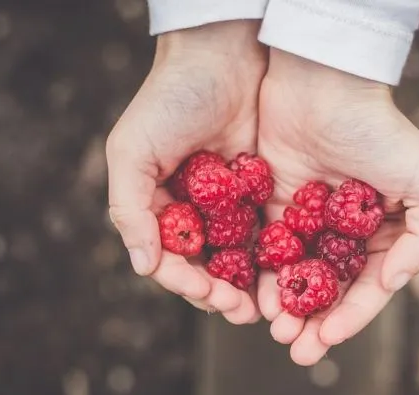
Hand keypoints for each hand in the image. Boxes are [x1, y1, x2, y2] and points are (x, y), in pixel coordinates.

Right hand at [106, 21, 266, 323]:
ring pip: (239, 256)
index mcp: (159, 206)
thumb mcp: (132, 150)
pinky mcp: (262, 192)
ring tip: (265, 307)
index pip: (169, 258)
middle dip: (221, 294)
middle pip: (206, 266)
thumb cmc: (169, 100)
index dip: (185, 282)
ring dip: (250, 285)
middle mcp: (194, 211)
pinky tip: (288, 273)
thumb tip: (143, 266)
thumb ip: (130, 208)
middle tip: (243, 312)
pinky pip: (268, 231)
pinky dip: (275, 256)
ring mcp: (229, 204)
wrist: (222, 57)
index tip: (208, 295)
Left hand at [257, 50, 418, 364]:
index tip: (328, 339)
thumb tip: (391, 283)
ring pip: (295, 277)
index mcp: (383, 232)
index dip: (351, 317)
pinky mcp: (273, 207)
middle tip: (297, 350)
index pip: (367, 286)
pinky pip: (266, 251)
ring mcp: (308, 221)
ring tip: (276, 331)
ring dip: (286, 309)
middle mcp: (345, 232)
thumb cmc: (380, 131)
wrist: (322, 85)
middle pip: (329, 290)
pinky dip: (262, 277)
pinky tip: (256, 298)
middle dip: (315, 323)